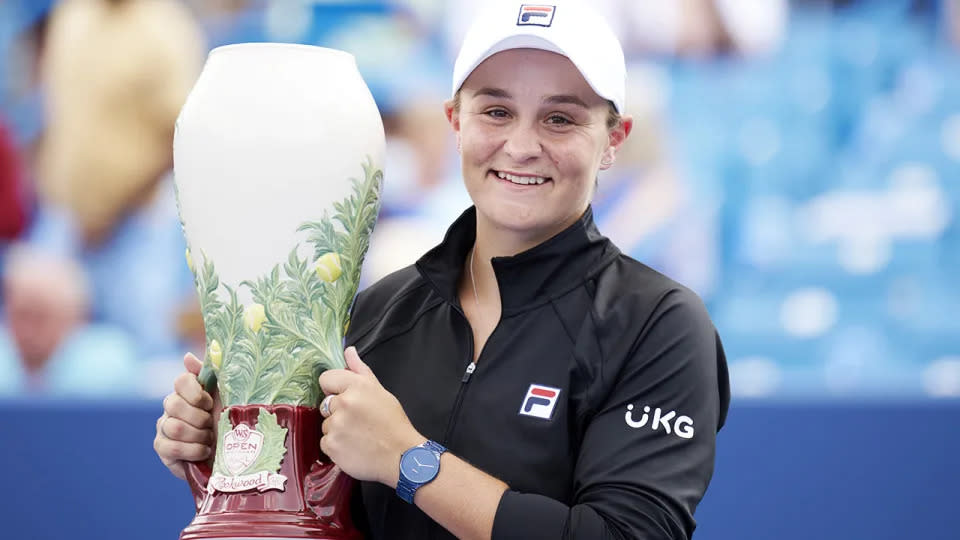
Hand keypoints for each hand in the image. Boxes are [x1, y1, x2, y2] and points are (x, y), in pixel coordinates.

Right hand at [154, 352, 217, 480]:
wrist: (230, 455)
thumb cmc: (229, 423)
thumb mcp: (226, 397)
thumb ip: (211, 375)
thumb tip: (187, 356)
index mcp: (188, 390)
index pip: (181, 381)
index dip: (197, 393)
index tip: (211, 404)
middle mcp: (172, 405)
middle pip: (174, 404)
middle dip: (199, 418)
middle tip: (211, 424)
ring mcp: (164, 426)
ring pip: (174, 427)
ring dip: (198, 436)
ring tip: (210, 440)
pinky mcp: (162, 447)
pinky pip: (171, 447)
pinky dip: (192, 450)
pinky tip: (203, 451)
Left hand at [318, 347, 423, 487]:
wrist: (401, 456)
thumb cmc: (393, 423)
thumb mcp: (380, 392)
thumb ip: (360, 370)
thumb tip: (348, 351)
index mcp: (357, 386)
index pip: (326, 378)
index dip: (334, 389)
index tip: (346, 399)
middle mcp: (344, 403)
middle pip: (325, 404)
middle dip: (337, 412)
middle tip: (358, 421)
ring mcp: (336, 426)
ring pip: (326, 425)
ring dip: (337, 430)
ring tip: (358, 436)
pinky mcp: (331, 446)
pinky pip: (325, 443)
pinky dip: (336, 447)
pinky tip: (353, 448)